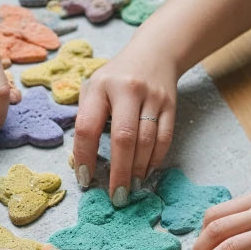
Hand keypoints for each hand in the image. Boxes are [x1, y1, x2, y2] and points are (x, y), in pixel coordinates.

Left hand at [73, 47, 177, 204]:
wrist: (155, 53)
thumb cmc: (116, 78)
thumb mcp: (94, 87)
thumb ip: (86, 117)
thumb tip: (80, 160)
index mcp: (101, 86)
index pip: (87, 127)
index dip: (85, 156)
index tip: (85, 179)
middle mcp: (127, 90)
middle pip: (123, 138)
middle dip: (119, 172)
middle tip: (117, 196)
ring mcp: (152, 97)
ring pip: (147, 141)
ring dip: (139, 170)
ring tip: (132, 188)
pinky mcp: (171, 105)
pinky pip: (165, 138)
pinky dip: (156, 159)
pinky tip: (147, 172)